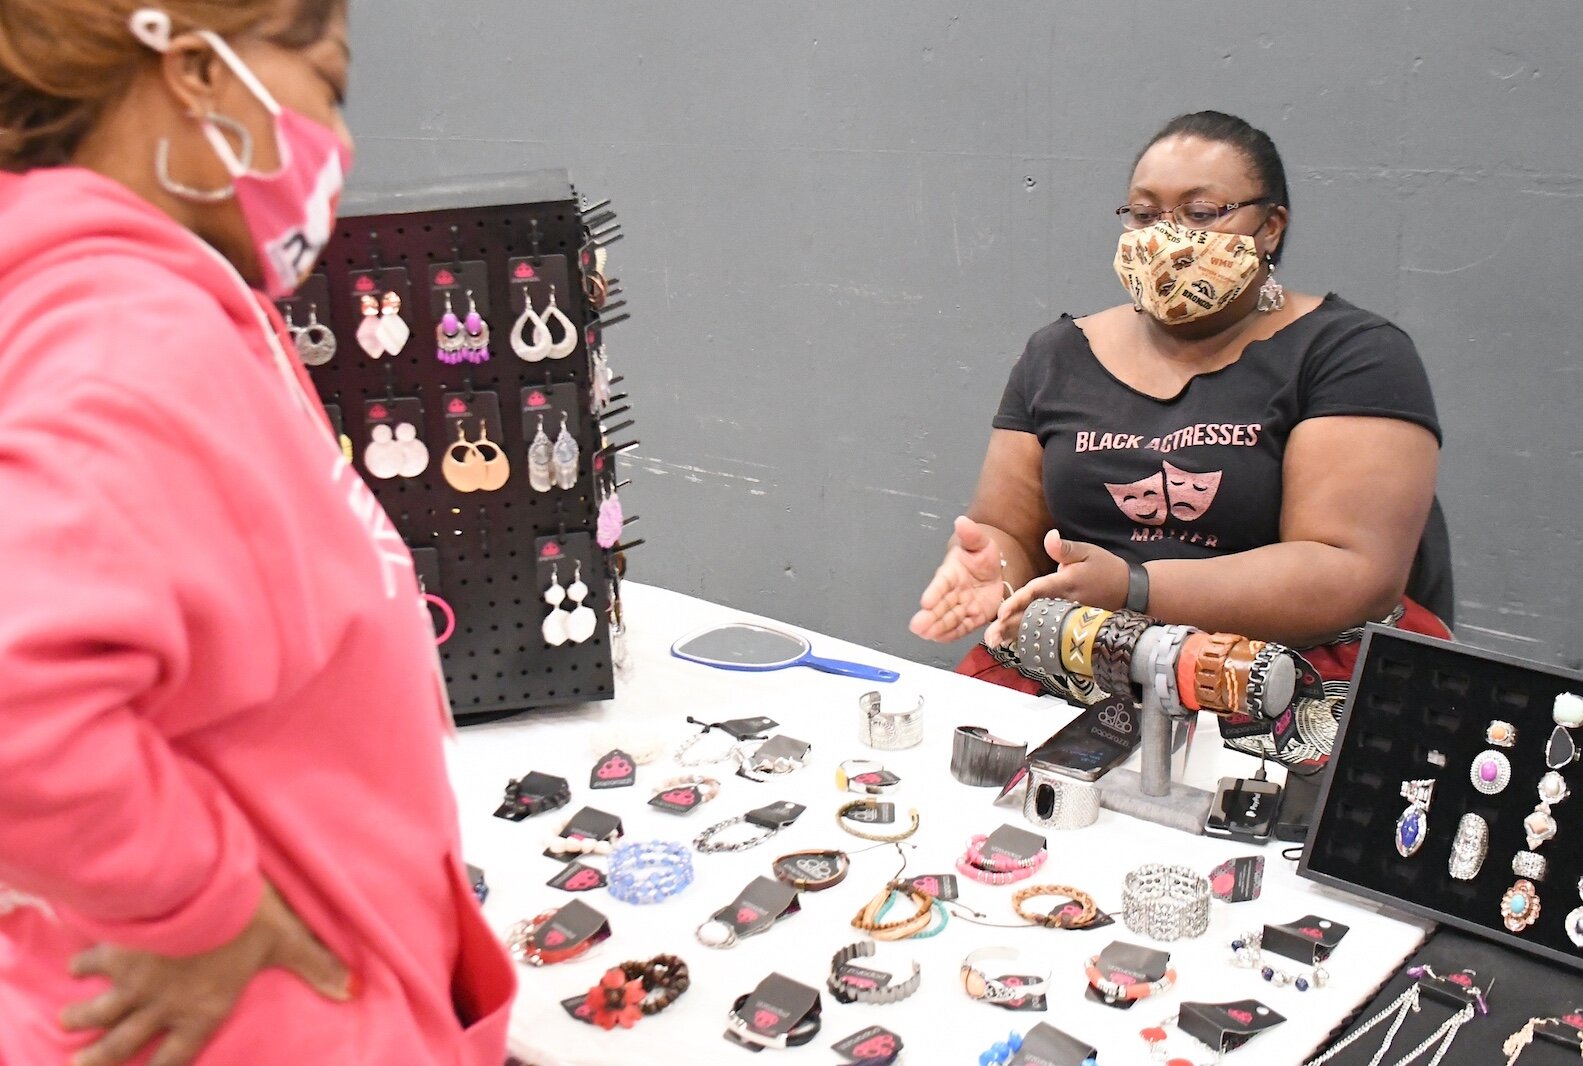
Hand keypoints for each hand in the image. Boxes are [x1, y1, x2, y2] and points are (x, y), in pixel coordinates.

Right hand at [61, 882, 352, 1065]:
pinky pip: (93, 965)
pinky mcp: (118, 952)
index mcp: (204, 1010)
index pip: (177, 1056)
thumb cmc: (247, 917)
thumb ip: (316, 967)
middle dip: (101, 1057)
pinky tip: (73, 969)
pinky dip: (81, 968)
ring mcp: (136, 982)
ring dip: (84, 1021)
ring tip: (67, 1027)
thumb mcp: (288, 941)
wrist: (196, 888)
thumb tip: (354, 990)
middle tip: (80, 1065)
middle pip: (125, 1043)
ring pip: (102, 1012)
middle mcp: (165, 1006)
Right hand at [909, 516, 1005, 642]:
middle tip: (918, 625)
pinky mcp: (971, 618)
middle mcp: (952, 592)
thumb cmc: (981, 556)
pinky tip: (939, 639)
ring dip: (937, 628)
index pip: (942, 583)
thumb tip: (962, 521)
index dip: (934, 592)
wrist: (992, 571)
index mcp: (951, 573)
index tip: (926, 601)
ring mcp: (960, 607)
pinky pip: (960, 628)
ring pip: (948, 619)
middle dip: (930, 616)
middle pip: (940, 605)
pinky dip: (950, 634)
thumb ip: (971, 535)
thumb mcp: (980, 542)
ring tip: (927, 635)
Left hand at [984, 530, 1129, 647]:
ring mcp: (1068, 617)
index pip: (1038, 592)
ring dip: (1015, 636)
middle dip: (1011, 626)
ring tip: (994, 643)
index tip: (1001, 611)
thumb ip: (1065, 548)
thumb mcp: (1087, 551)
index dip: (1019, 601)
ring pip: (1038, 627)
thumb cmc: (1105, 567)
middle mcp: (1064, 603)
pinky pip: (1047, 633)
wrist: (1129, 590)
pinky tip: (1011, 644)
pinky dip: (1029, 639)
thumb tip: (1049, 536)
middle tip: (990, 637)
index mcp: (1066, 583)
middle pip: (1033, 615)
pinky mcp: (1070, 625)